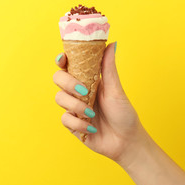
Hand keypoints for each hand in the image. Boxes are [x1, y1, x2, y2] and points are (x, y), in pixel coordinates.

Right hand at [53, 42, 147, 161]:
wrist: (126, 141)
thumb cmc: (124, 114)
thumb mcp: (116, 90)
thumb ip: (109, 68)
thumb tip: (111, 43)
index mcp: (88, 80)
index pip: (69, 65)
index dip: (62, 60)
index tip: (63, 58)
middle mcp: (78, 92)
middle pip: (58, 78)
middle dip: (68, 83)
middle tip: (84, 91)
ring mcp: (74, 107)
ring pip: (59, 98)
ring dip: (75, 105)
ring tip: (92, 113)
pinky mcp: (72, 123)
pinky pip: (65, 118)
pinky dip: (78, 123)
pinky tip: (92, 128)